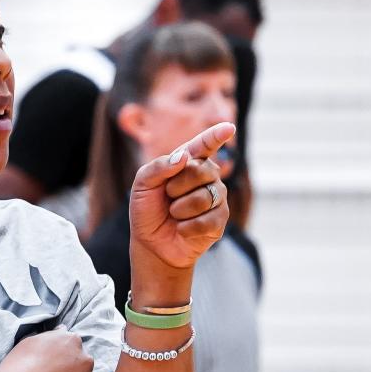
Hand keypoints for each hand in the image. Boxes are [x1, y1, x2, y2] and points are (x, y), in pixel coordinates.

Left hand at [128, 122, 234, 296]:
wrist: (151, 244)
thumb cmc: (147, 210)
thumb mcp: (142, 186)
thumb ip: (158, 167)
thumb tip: (183, 157)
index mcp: (189, 162)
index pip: (205, 145)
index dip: (216, 136)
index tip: (229, 128)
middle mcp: (207, 176)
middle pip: (202, 170)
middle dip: (177, 186)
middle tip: (168, 197)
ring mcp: (216, 198)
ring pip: (205, 196)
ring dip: (180, 209)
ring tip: (174, 214)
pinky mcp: (219, 220)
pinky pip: (208, 219)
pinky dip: (187, 227)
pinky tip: (182, 229)